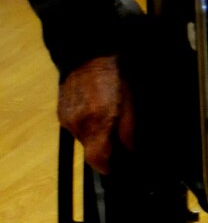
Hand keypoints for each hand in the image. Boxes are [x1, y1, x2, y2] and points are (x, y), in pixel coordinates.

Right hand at [59, 55, 135, 174]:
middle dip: (106, 147)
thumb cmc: (116, 79)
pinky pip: (76, 128)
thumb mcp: (131, 105)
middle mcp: (78, 126)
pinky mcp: (61, 113)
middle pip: (92, 151)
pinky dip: (87, 125)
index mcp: (97, 124)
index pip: (98, 161)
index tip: (119, 165)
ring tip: (107, 117)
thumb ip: (128, 132)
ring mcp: (66, 120)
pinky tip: (96, 111)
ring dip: (96, 135)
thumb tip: (129, 152)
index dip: (109, 166)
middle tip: (118, 137)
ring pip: (84, 139)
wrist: (88, 56)